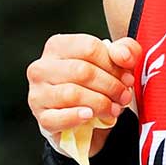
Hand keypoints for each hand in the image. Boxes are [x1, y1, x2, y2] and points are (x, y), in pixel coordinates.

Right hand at [26, 33, 141, 152]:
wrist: (84, 118)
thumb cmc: (96, 82)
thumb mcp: (115, 61)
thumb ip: (125, 50)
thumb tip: (124, 56)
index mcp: (58, 46)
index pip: (89, 48)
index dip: (114, 65)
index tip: (128, 79)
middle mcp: (42, 67)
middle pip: (82, 71)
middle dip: (110, 86)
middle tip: (124, 97)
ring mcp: (38, 93)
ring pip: (71, 94)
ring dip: (100, 103)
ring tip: (114, 108)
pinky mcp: (40, 117)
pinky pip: (56, 118)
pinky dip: (75, 117)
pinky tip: (89, 116)